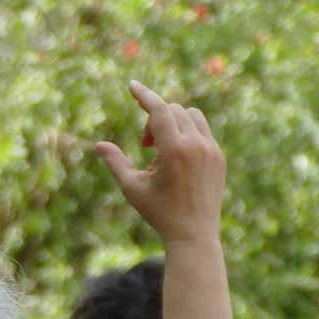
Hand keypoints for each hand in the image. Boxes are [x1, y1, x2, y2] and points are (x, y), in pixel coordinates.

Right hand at [96, 80, 226, 246]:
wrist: (193, 233)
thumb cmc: (158, 212)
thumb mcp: (132, 187)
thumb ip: (116, 162)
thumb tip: (98, 145)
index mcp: (174, 150)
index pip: (160, 110)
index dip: (144, 95)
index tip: (132, 85)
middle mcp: (196, 145)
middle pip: (173, 111)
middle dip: (155, 121)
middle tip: (145, 146)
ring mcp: (211, 149)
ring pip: (191, 115)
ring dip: (173, 123)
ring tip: (161, 151)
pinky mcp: (219, 156)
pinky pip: (203, 130)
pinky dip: (187, 133)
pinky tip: (176, 157)